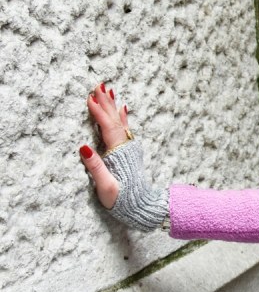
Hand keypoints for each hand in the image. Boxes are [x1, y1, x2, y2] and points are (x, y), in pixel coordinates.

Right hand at [79, 82, 130, 208]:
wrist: (142, 206)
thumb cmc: (122, 199)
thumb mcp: (106, 186)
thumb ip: (95, 167)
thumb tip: (83, 147)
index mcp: (118, 154)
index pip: (107, 128)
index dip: (99, 113)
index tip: (90, 98)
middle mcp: (125, 147)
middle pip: (114, 120)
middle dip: (106, 102)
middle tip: (98, 85)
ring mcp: (129, 149)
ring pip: (119, 122)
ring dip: (112, 106)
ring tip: (108, 91)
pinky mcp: (129, 152)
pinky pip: (124, 129)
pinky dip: (121, 117)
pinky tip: (121, 109)